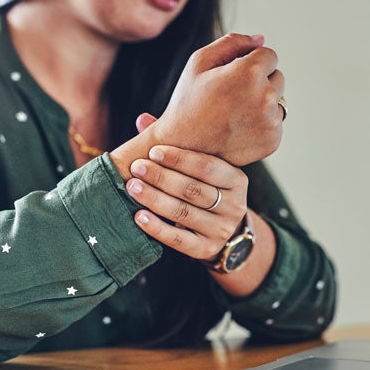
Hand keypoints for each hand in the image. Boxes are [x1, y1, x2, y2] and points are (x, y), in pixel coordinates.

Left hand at [126, 144, 247, 261]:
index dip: (180, 158)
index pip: (208, 166)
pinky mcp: (206, 249)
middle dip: (162, 177)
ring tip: (132, 187)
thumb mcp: (197, 168)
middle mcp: (235, 206)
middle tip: (137, 168)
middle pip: (194, 190)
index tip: (153, 150)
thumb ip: (176, 143)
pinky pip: (178, 239)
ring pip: (184, 213)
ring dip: (155, 199)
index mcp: (236, 180)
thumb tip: (142, 120)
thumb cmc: (202, 189)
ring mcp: (222, 230)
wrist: (218, 232)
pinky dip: (157, 228)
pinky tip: (139, 216)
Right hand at [151, 33, 285, 165]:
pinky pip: (275, 123)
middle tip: (232, 97)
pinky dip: (262, 125)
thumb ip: (232, 43)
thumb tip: (260, 40)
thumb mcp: (200, 62)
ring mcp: (271, 122)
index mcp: (249, 73)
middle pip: (278, 78)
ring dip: (263, 104)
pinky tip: (239, 129)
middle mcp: (265, 97)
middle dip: (260, 83)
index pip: (270, 56)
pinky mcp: (273, 141)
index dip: (251, 63)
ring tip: (235, 114)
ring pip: (278, 102)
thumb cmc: (188, 103)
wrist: (182, 147)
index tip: (234, 77)